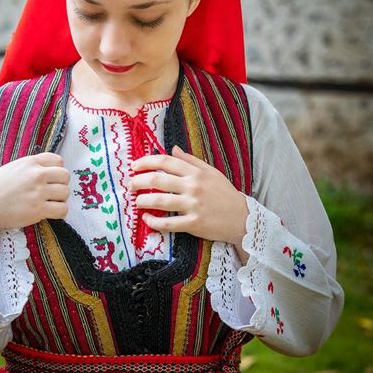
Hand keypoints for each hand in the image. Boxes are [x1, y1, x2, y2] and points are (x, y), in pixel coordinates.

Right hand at [0, 152, 70, 233]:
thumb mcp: (13, 168)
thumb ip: (31, 167)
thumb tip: (50, 170)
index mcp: (30, 162)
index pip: (58, 160)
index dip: (56, 171)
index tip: (50, 180)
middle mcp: (36, 175)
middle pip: (65, 176)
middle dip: (60, 185)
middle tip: (51, 193)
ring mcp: (38, 192)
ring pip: (65, 192)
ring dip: (60, 199)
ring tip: (49, 204)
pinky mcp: (38, 209)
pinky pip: (63, 209)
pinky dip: (60, 213)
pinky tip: (50, 214)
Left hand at [129, 145, 248, 246]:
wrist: (243, 218)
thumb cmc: (225, 194)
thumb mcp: (211, 172)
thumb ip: (191, 161)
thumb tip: (173, 149)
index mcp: (196, 172)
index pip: (165, 162)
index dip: (146, 162)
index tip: (134, 166)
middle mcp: (193, 186)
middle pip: (157, 180)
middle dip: (138, 181)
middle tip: (130, 185)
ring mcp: (193, 205)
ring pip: (159, 201)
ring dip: (142, 201)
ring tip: (136, 202)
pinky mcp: (193, 223)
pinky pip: (168, 223)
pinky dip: (153, 222)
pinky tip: (146, 219)